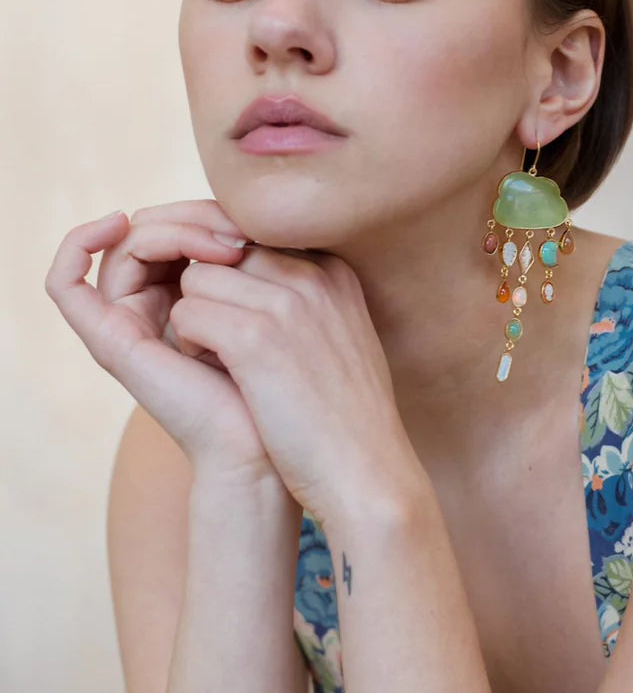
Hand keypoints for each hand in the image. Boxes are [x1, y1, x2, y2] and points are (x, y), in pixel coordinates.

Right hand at [44, 201, 275, 485]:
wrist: (272, 445)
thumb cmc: (288, 380)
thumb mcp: (281, 300)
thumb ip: (259, 256)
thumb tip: (250, 206)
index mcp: (197, 297)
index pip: (184, 226)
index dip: (214, 212)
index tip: (259, 225)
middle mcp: (159, 307)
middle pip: (153, 231)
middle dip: (194, 218)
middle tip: (239, 236)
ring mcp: (130, 323)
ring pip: (126, 245)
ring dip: (171, 230)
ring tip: (221, 248)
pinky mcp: (108, 341)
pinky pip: (66, 282)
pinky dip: (77, 244)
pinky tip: (112, 223)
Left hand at [165, 243, 420, 525]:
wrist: (367, 471)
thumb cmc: (345, 417)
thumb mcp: (338, 337)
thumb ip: (305, 300)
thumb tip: (255, 281)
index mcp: (334, 270)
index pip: (256, 240)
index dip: (234, 278)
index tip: (237, 321)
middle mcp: (313, 273)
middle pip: (223, 252)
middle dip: (211, 293)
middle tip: (223, 342)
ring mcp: (287, 301)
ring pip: (197, 279)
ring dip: (197, 319)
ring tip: (226, 362)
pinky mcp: (255, 336)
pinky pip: (187, 314)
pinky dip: (190, 345)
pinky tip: (222, 378)